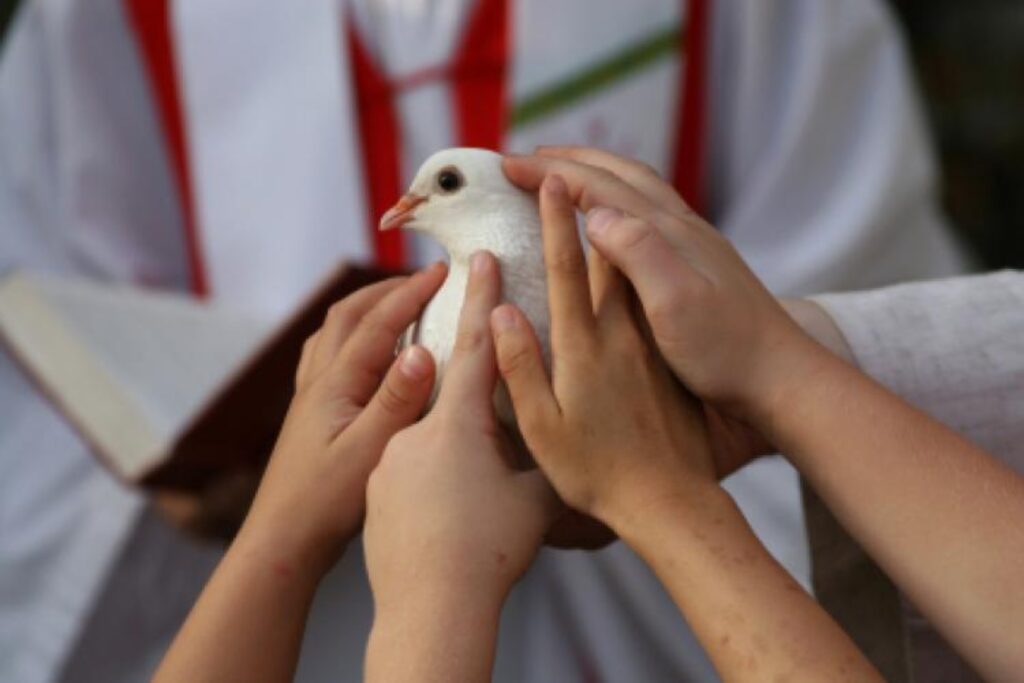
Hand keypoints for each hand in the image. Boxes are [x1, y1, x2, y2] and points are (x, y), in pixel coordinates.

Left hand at [236, 264, 445, 576]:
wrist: (283, 540)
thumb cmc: (327, 503)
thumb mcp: (370, 451)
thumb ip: (397, 401)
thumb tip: (423, 349)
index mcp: (336, 383)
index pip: (378, 323)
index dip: (411, 293)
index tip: (443, 270)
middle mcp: (318, 381)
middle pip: (348, 314)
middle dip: (386, 290)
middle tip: (423, 279)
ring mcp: (310, 397)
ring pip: (334, 332)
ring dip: (366, 308)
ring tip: (397, 303)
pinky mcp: (311, 416)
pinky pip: (328, 357)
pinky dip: (351, 338)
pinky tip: (366, 355)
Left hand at [365, 252, 558, 611]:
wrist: (414, 608)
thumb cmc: (473, 558)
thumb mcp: (521, 506)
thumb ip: (534, 452)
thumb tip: (551, 411)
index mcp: (439, 422)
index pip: (462, 346)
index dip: (477, 301)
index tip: (483, 260)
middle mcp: (389, 418)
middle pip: (379, 328)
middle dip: (403, 294)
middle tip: (430, 276)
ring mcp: (356, 433)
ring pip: (344, 348)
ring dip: (373, 322)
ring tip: (399, 309)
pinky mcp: (350, 456)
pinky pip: (337, 378)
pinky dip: (359, 359)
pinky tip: (380, 376)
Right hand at [489, 174, 716, 528]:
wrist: (677, 498)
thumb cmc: (604, 472)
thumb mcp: (550, 429)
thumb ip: (523, 365)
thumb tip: (500, 308)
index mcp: (594, 338)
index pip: (573, 258)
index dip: (551, 213)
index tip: (532, 174)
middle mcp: (629, 319)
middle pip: (609, 230)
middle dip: (575, 183)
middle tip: (539, 157)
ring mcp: (656, 323)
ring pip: (637, 235)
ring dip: (606, 194)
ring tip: (573, 170)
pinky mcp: (669, 333)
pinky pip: (652, 256)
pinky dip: (630, 222)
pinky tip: (619, 220)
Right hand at [503, 147, 824, 432]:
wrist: (780, 379)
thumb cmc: (725, 354)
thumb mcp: (676, 307)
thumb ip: (637, 255)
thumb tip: (594, 215)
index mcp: (666, 237)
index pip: (598, 188)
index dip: (550, 175)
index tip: (508, 167)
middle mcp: (682, 229)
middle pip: (619, 174)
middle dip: (569, 161)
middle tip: (525, 160)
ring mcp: (695, 244)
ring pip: (637, 188)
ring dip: (596, 171)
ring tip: (562, 175)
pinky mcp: (701, 264)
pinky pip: (649, 210)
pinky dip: (618, 197)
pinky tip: (613, 219)